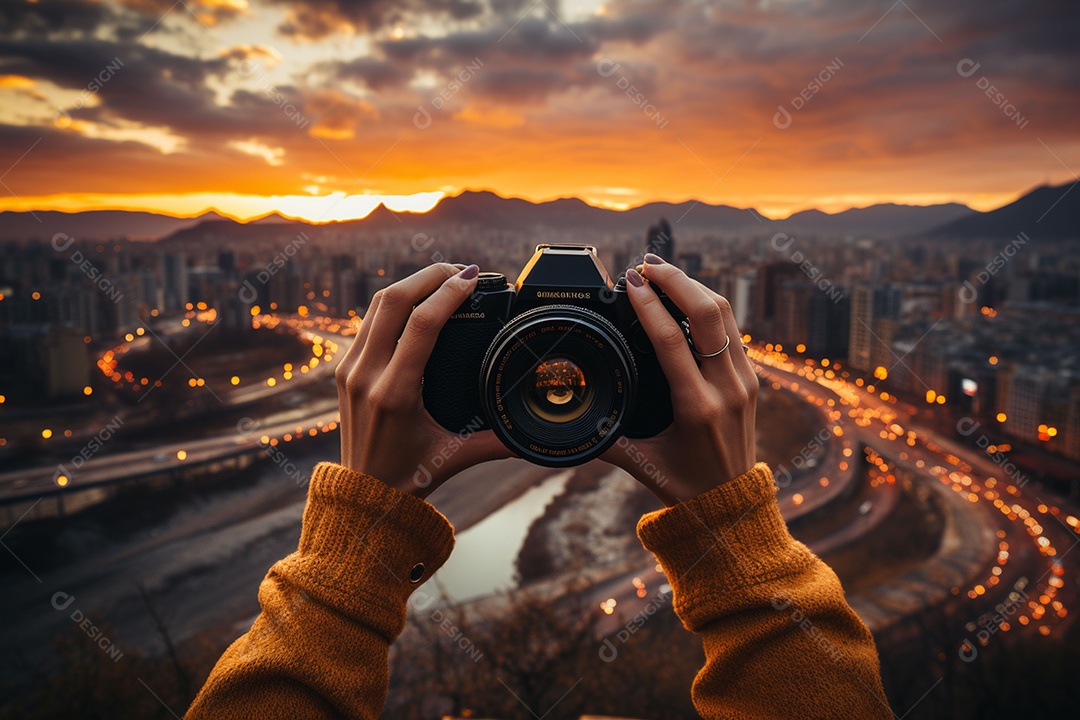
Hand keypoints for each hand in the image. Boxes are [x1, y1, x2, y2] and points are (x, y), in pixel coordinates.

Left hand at [334, 263, 511, 497]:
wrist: (363, 496)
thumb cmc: (409, 477)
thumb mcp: (456, 458)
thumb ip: (500, 443)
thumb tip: (538, 435)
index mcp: (395, 394)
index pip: (422, 324)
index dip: (449, 293)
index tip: (473, 277)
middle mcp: (367, 375)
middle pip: (393, 300)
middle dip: (429, 275)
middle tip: (462, 270)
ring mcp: (350, 369)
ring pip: (376, 304)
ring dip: (411, 283)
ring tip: (444, 279)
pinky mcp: (344, 368)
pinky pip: (368, 320)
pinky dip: (395, 302)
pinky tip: (419, 301)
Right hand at [600, 254, 757, 505]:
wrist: (732, 504)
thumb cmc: (684, 484)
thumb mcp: (639, 462)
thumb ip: (601, 438)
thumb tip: (561, 422)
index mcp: (697, 408)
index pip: (671, 340)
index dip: (648, 305)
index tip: (630, 282)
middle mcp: (726, 389)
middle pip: (706, 312)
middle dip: (675, 280)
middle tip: (645, 264)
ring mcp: (744, 380)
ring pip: (724, 313)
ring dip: (693, 285)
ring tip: (662, 271)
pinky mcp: (751, 377)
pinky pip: (732, 328)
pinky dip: (708, 303)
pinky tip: (686, 295)